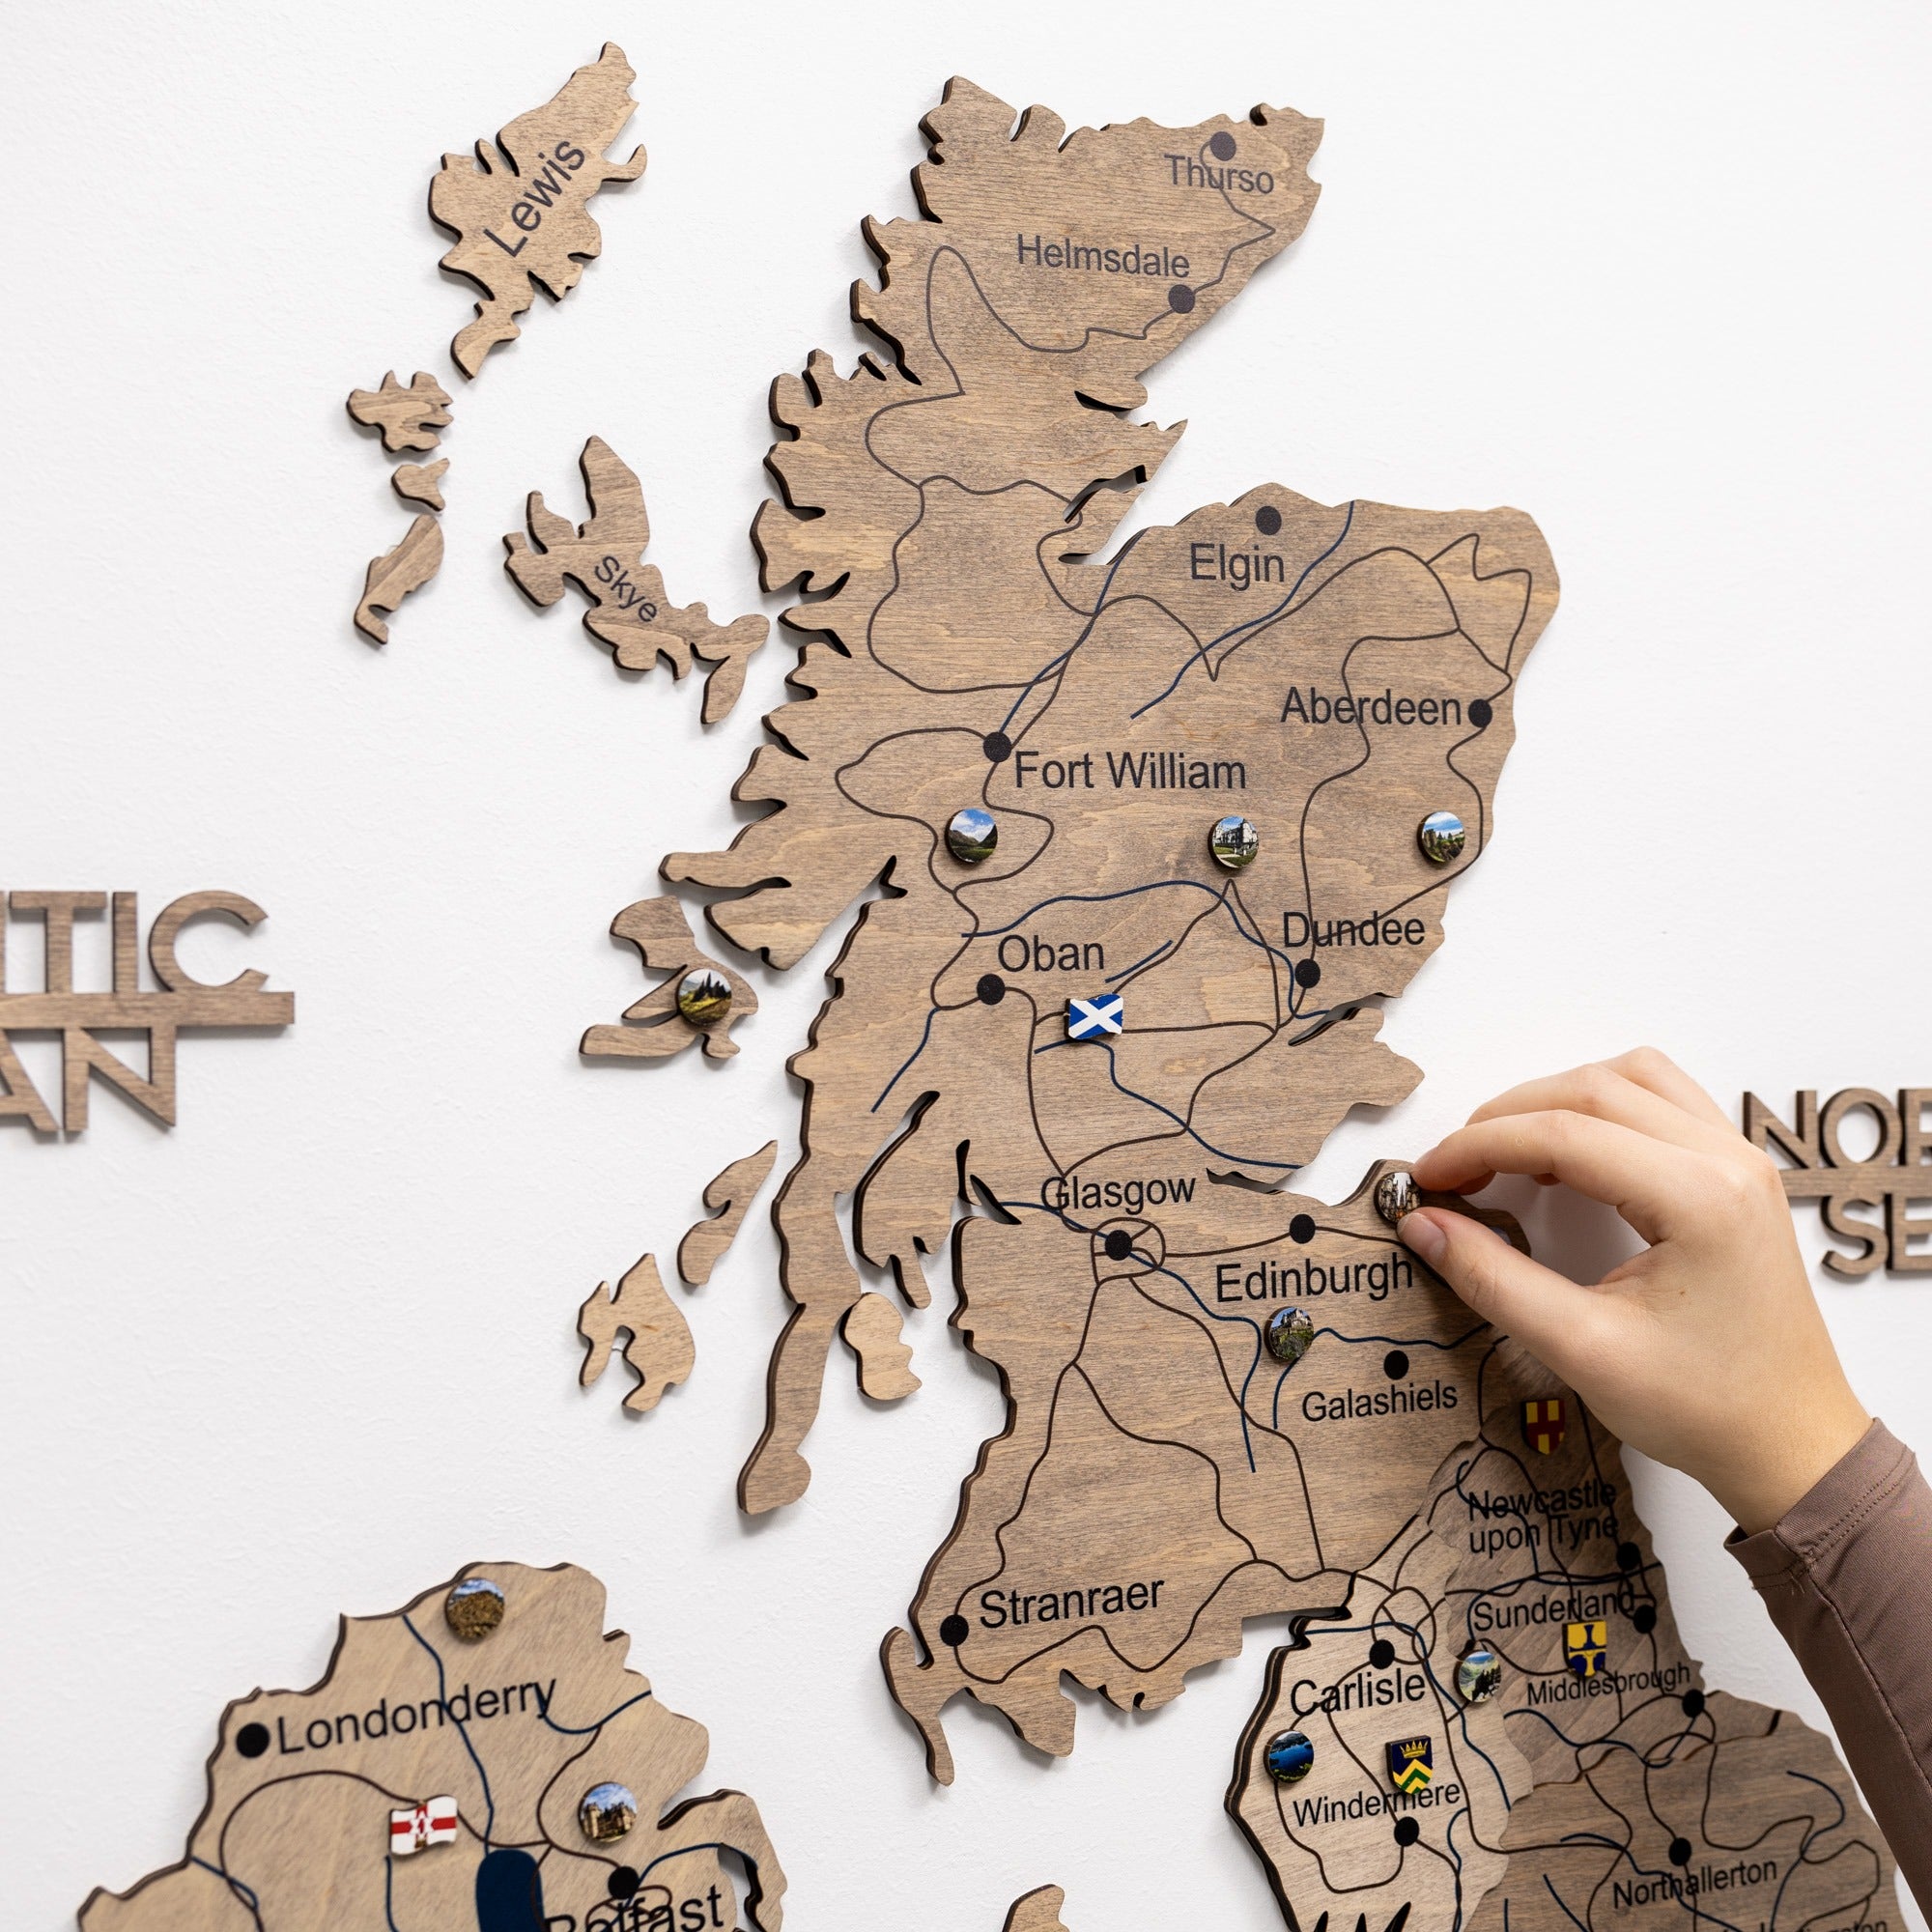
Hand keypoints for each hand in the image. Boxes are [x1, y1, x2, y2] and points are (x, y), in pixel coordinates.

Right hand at [1398, 1048, 1870, 1536]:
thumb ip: (1493, 1279)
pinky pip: (1664, 1102)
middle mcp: (1728, 1161)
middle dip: (1507, 1119)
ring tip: (1507, 1152)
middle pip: (1593, 1090)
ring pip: (1632, 1078)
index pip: (1563, 1134)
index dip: (1479, 1147)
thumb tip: (1424, 1225)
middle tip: (1453, 1169)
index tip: (1427, 1178)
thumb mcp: (1582, 1350)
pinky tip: (1568, 1155)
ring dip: (1557, 1100)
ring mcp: (1740, 1162)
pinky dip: (1603, 1109)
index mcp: (1699, 1198)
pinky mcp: (1738, 1176)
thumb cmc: (1705, 1408)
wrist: (1792, 1447)